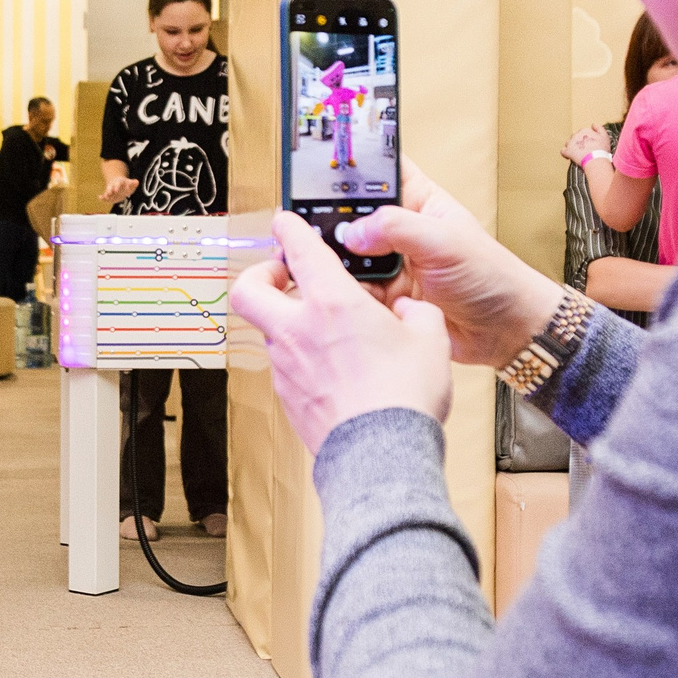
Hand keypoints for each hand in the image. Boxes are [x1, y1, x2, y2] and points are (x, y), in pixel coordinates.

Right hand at [100, 175, 138, 207]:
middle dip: (110, 190)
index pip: (118, 184)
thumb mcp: (130, 183)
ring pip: (107, 192)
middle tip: (109, 193)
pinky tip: (99, 198)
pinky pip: (104, 196)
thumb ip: (133, 183)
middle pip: (111, 187)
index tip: (116, 189)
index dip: (117, 187)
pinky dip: (102, 197)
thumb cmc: (125, 184)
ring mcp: (110, 190)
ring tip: (105, 197)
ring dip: (106, 194)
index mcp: (119, 182)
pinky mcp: (108, 194)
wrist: (118, 184)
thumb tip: (136, 182)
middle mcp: (113, 186)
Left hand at [232, 212, 453, 450]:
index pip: (298, 247)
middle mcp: (297, 329)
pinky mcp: (286, 397)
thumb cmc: (404, 395)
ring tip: (320, 327)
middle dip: (260, 274)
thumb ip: (416, 312)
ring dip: (285, 320)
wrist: (382, 456)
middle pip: (248, 288)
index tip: (286, 221)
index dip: (289, 227)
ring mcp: (286, 366)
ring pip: (267, 330)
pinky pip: (283, 365)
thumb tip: (407, 310)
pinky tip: (329, 366)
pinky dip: (298, 357)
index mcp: (332, 302)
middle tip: (282, 275)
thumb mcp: (429, 337)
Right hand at [334, 160, 562, 367]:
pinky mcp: (385, 296)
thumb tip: (354, 230)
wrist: (504, 330)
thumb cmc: (490, 276)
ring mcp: (389, 263)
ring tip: (327, 264)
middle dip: (333, 223)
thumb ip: (397, 227)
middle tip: (316, 229)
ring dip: (337, 260)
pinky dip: (345, 292)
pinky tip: (341, 292)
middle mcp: (398, 230)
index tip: (317, 166)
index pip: (377, 171)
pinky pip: (352, 289)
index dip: (350, 166)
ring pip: (346, 255)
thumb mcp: (445, 241)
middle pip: (350, 215)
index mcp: (416, 201)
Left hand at [561, 124, 613, 166]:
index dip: (586, 138)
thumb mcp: (604, 136)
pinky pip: (563, 151)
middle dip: (579, 142)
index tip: (589, 144)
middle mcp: (577, 135)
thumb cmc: (601, 149)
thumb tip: (593, 124)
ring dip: (572, 147)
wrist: (596, 160)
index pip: (583, 132)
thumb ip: (599, 128)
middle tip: (584, 149)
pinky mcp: (568, 151)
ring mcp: (571, 143)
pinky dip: (565, 153)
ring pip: (568, 143)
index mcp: (585, 130)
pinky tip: (569, 157)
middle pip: (575, 137)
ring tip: (578, 153)